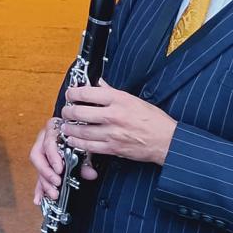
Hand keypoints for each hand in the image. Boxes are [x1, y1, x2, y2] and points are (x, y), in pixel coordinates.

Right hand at [29, 117, 95, 206]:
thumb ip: (86, 158)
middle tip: (57, 182)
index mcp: (52, 130)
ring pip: (38, 168)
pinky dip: (40, 188)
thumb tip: (91, 173)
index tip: (59, 169)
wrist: (75, 129)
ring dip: (44, 183)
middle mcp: (43, 140)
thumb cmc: (77, 133)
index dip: (52, 157)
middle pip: (37, 156)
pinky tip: (39, 198)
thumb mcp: (83, 144)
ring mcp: (42, 152)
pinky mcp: (43, 164)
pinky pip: (39, 176)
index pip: (48, 143)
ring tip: (53, 193)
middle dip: (47, 172)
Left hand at [60, 84, 176, 165]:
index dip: (73, 92)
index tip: (70, 93)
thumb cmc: (154, 120)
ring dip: (69, 127)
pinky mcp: (113, 148)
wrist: (167, 141)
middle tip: (66, 110)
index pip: (88, 92)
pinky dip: (78, 142)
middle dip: (68, 111)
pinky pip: (89, 146)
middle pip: (80, 112)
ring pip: (82, 130)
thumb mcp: (135, 99)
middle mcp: (114, 115)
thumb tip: (99, 83)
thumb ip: (113, 92)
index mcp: (119, 100)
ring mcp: (112, 133)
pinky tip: (73, 139)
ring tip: (65, 125)